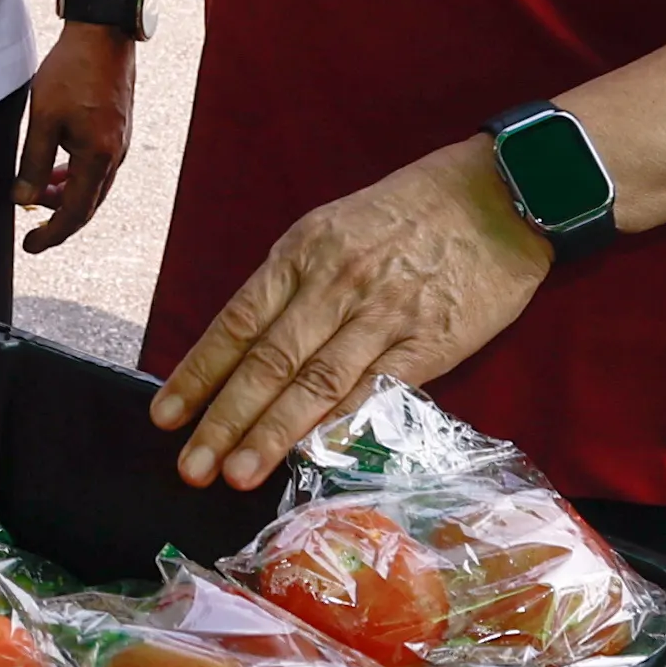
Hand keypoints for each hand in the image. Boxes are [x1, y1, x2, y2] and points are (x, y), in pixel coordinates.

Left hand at [15, 20, 132, 251]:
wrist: (103, 32)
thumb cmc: (72, 71)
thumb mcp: (43, 119)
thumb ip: (33, 163)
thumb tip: (23, 199)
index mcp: (98, 158)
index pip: (76, 213)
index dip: (52, 234)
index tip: (30, 246)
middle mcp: (116, 155)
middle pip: (88, 204)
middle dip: (59, 218)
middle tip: (32, 225)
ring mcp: (121, 142)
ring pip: (94, 185)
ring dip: (66, 194)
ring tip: (39, 191)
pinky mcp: (119, 128)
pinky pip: (99, 166)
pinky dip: (76, 175)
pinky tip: (58, 164)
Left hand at [151, 136, 550, 489]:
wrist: (500, 193)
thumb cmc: (411, 211)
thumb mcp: (336, 226)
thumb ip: (296, 285)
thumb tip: (249, 346)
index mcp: (303, 252)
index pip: (238, 322)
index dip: (198, 373)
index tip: (165, 415)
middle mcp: (335, 283)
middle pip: (268, 360)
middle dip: (223, 418)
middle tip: (190, 466)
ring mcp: (382, 314)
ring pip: (315, 382)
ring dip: (271, 432)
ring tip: (236, 473)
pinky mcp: (429, 341)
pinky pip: (376, 389)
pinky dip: (342, 423)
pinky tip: (313, 455)